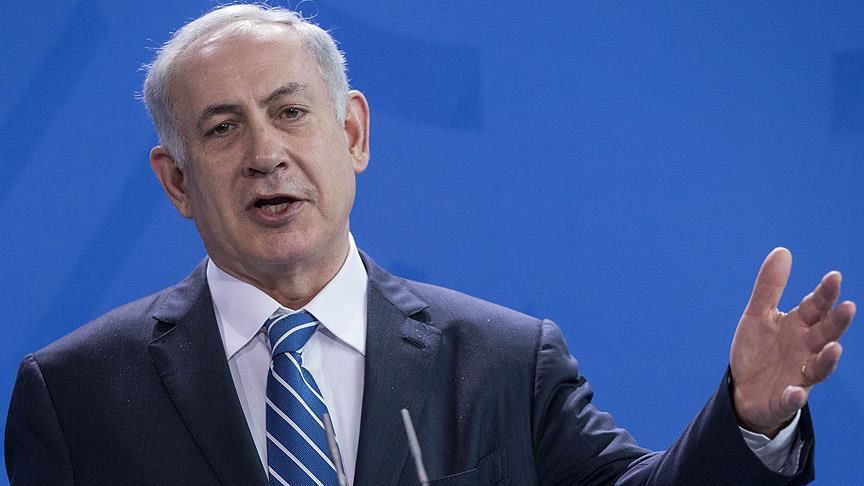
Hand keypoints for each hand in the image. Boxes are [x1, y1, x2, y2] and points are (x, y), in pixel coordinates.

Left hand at [730, 248, 854, 436]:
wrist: (744, 388)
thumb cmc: (758, 350)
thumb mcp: (758, 315)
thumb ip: (769, 287)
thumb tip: (783, 251)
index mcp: (799, 326)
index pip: (816, 307)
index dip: (825, 293)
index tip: (834, 276)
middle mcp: (805, 349)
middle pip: (825, 334)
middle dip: (836, 322)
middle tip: (848, 307)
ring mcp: (799, 375)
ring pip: (819, 367)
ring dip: (828, 359)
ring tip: (834, 348)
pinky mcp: (786, 398)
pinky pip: (793, 398)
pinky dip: (795, 396)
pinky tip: (795, 391)